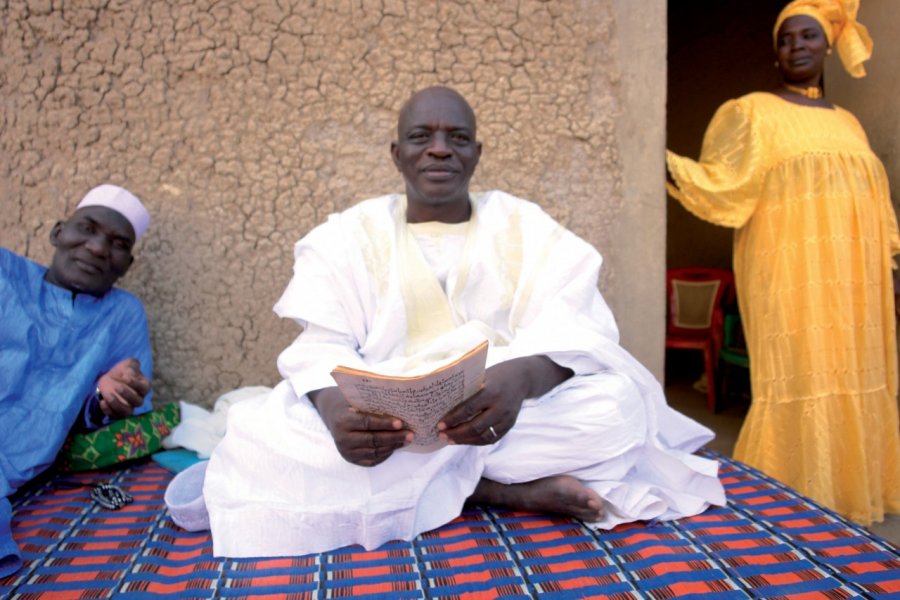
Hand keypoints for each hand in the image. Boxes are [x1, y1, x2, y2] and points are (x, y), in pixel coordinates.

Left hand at [97, 358, 149, 418]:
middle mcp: (139, 399)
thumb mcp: (128, 364)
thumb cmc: (122, 371)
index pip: (144, 388)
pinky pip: (115, 416)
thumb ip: (132, 364)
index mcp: (144, 386)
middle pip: (138, 401)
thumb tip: (130, 373)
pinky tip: (102, 401)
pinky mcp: (118, 413)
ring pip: (127, 411)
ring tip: (108, 395)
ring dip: (118, 404)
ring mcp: (129, 407)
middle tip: (117, 387)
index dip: (135, 383)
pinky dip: (108, 410)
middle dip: (127, 394)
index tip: (124, 376)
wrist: (110, 380)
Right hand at [309, 387, 412, 466]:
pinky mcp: (351, 460)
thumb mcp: (356, 401)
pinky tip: (395, 447)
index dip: (384, 424)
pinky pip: (372, 461)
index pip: (367, 423)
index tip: (401, 423)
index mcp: (343, 420)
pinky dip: (385, 455)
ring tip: (407, 440)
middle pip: (373, 440)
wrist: (333, 416)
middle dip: (394, 437)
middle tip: (410, 434)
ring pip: (374, 452)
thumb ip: (372, 407)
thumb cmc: (350, 404)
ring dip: (393, 447)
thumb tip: (399, 410)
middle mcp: (342, 438)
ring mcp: (346, 452)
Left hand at [438, 356, 572, 445]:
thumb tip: (444, 403)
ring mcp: (507, 418)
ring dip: (465, 440)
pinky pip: (492, 438)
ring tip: (450, 440)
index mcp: (491, 391)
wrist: (523, 378)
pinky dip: (477, 441)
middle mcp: (500, 407)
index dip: (453, 419)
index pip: (469, 408)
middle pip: (476, 426)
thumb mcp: (483, 376)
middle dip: (456, 433)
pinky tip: (465, 440)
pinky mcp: (510, 425)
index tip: (439, 425)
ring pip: (484, 436)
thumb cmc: (497, 374)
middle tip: (441, 435)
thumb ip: (469, 390)